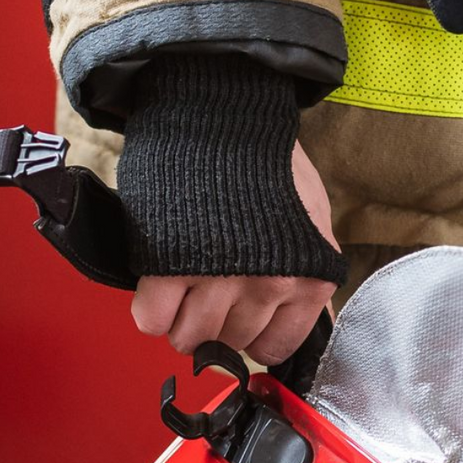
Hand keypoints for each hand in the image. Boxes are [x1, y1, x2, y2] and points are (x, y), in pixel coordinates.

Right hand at [130, 142, 339, 364]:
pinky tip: (158, 281)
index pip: (274, 347)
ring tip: (180, 285)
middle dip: (213, 322)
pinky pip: (152, 319)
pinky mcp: (169, 266)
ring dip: (178, 319)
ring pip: (189, 337)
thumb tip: (309, 320)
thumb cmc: (267, 162)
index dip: (250, 333)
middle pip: (228, 342)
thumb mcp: (312, 221)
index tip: (238, 316)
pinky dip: (150, 309)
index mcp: (308, 280)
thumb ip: (308, 276)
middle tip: (205, 288)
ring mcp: (219, 279)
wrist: (221, 114)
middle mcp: (269, 286)